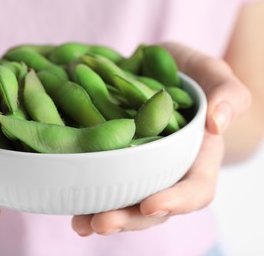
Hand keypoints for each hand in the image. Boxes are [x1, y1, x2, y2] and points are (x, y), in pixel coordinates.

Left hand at [71, 42, 250, 235]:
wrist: (160, 71)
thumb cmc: (191, 77)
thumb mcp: (213, 76)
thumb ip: (227, 94)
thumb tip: (217, 123)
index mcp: (197, 159)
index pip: (195, 190)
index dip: (176, 201)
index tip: (151, 204)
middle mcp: (166, 171)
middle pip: (153, 208)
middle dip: (129, 219)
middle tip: (101, 222)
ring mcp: (139, 169)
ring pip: (125, 202)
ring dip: (101, 215)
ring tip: (80, 223)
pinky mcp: (114, 159)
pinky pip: (102, 181)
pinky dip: (86, 194)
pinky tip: (69, 201)